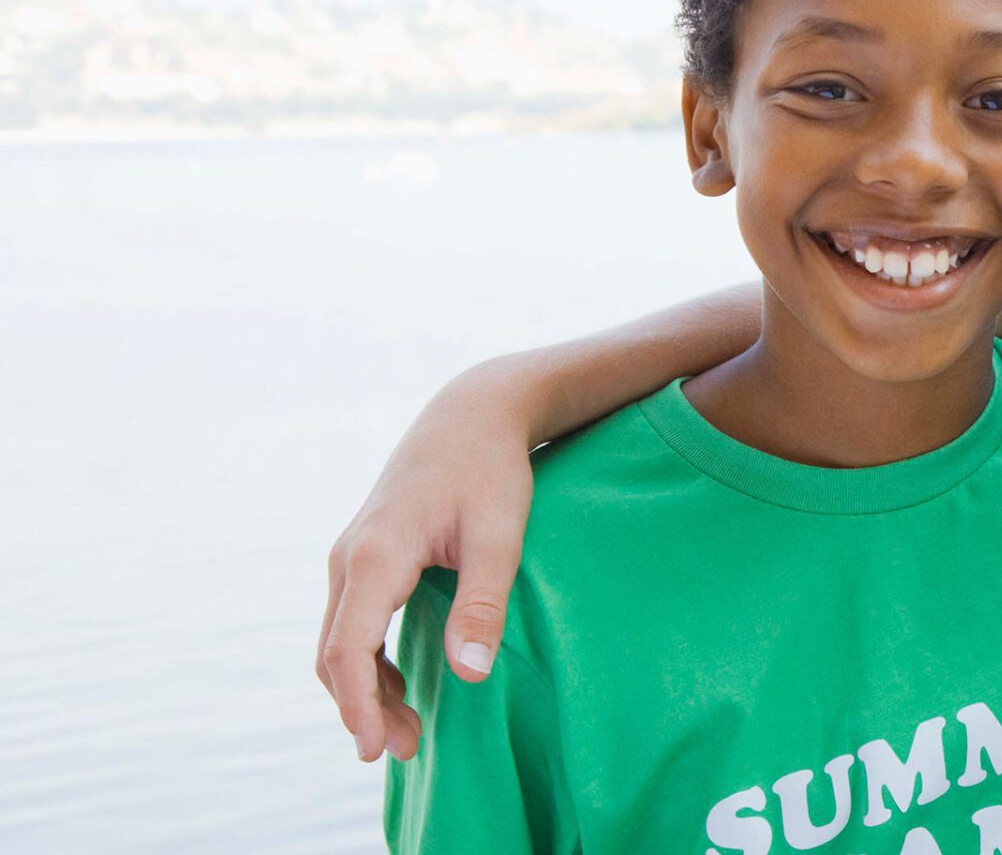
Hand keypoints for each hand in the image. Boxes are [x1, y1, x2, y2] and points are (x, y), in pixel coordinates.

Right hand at [317, 360, 536, 761]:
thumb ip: (483, 605)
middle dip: (362, 709)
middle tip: (401, 752)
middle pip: (336, 654)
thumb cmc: (491, 472)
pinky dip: (368, 661)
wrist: (470, 415)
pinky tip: (400, 687)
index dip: (357, 707)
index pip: (348, 651)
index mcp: (376, 555)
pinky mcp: (363, 555)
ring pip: (341, 640)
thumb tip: (468, 675)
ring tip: (404, 733)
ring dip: (365, 689)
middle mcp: (349, 557)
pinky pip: (352, 621)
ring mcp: (350, 555)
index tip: (375, 749)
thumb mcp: (501, 536)